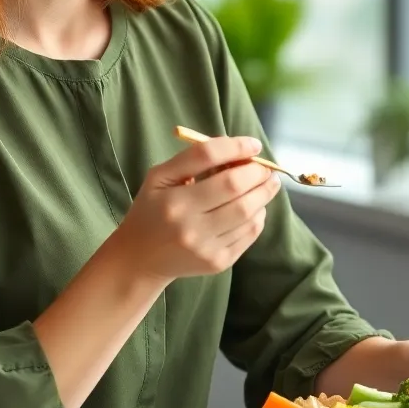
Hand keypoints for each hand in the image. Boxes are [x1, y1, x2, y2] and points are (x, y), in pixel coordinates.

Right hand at [117, 135, 281, 284]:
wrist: (141, 259)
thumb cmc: (153, 209)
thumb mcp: (161, 177)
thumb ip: (195, 158)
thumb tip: (240, 148)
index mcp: (172, 197)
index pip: (208, 159)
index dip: (237, 148)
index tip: (254, 145)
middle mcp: (188, 224)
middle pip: (236, 188)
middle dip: (258, 173)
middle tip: (265, 168)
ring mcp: (205, 246)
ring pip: (249, 212)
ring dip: (263, 194)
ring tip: (266, 185)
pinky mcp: (218, 262)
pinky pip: (250, 233)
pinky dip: (259, 216)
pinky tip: (255, 208)